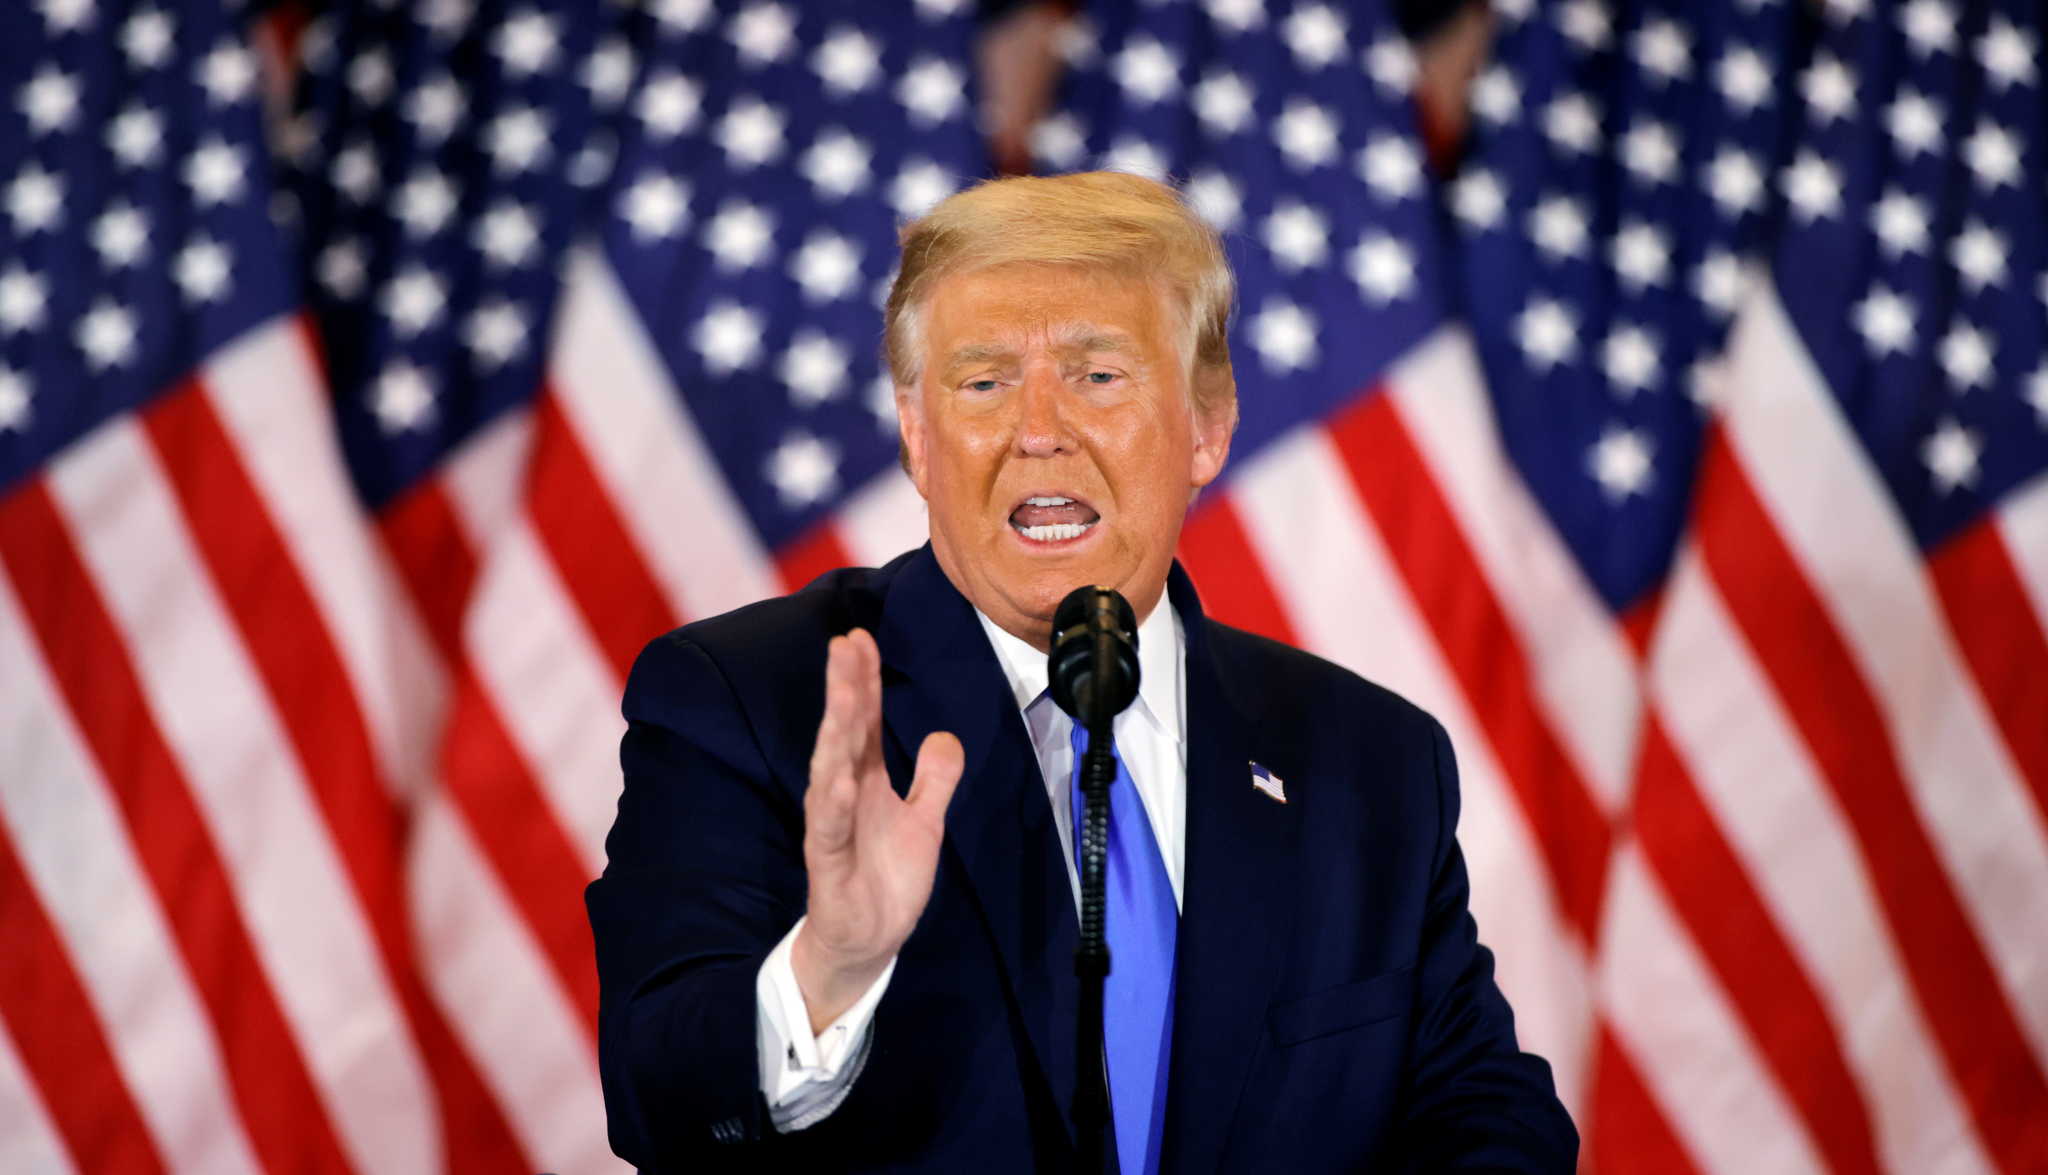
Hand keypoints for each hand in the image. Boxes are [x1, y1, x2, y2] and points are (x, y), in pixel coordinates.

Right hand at [792, 628, 962, 1033]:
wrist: (867, 945)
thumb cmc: (886, 880)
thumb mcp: (924, 823)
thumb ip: (934, 779)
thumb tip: (945, 735)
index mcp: (865, 781)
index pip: (861, 721)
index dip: (861, 680)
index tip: (858, 637)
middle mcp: (844, 796)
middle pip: (844, 734)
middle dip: (845, 689)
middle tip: (846, 644)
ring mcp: (833, 829)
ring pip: (830, 771)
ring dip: (835, 731)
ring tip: (842, 692)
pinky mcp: (829, 866)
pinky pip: (830, 830)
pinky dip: (833, 804)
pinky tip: (839, 776)